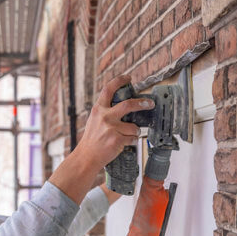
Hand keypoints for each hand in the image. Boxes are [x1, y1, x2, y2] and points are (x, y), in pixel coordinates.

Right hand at [48, 75, 153, 204]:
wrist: (86, 157)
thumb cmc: (91, 140)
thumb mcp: (94, 121)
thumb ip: (105, 112)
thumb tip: (123, 105)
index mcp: (98, 109)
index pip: (109, 89)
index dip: (119, 81)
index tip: (128, 78)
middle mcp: (104, 116)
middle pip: (128, 104)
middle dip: (142, 103)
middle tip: (150, 103)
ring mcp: (111, 128)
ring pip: (133, 126)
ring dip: (135, 131)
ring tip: (128, 135)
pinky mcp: (117, 140)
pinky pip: (133, 138)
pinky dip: (132, 141)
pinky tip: (125, 143)